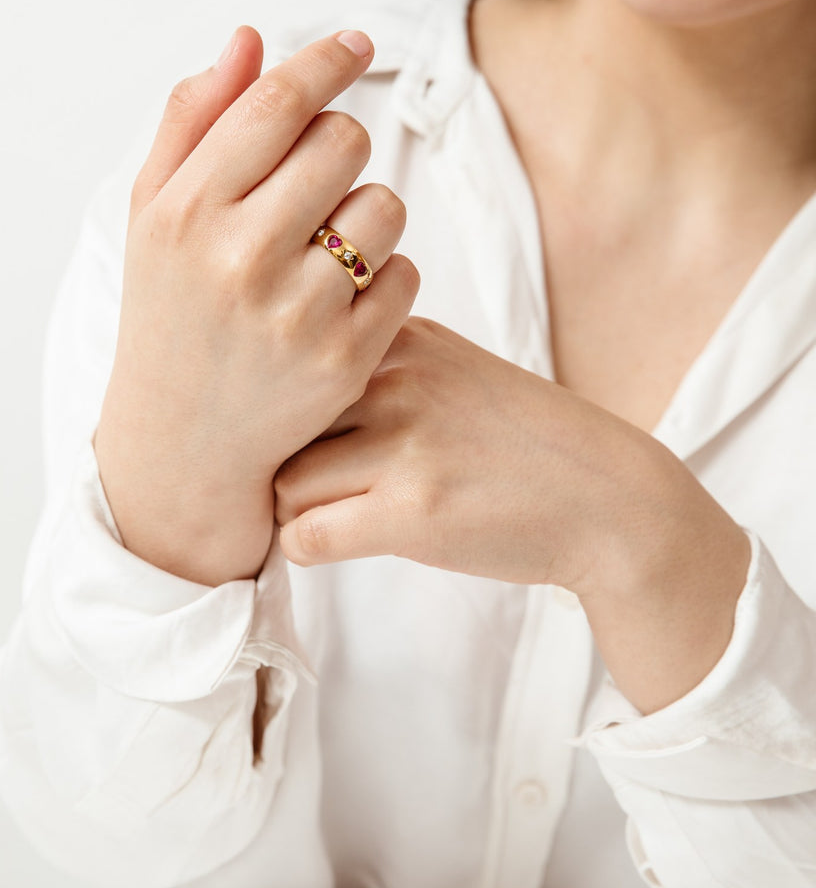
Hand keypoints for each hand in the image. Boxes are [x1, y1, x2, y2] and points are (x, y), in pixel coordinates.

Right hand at [93, 25, 420, 583]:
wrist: (180, 443)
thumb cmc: (170, 312)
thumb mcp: (155, 216)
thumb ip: (194, 122)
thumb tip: (251, 39)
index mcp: (186, 213)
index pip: (277, 105)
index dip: (325, 62)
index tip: (355, 42)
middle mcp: (238, 259)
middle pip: (344, 143)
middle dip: (341, 147)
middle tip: (319, 180)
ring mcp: (296, 314)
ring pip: (386, 207)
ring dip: (370, 214)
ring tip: (330, 246)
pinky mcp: (344, 361)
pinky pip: (407, 275)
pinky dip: (387, 276)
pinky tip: (346, 298)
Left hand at [273, 315, 654, 591]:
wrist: (609, 501)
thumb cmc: (520, 447)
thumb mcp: (451, 373)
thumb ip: (378, 371)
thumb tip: (277, 396)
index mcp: (404, 337)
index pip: (295, 364)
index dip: (286, 412)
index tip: (299, 441)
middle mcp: (400, 379)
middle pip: (281, 423)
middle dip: (284, 463)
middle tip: (309, 491)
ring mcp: (406, 445)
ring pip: (285, 483)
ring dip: (296, 512)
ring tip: (331, 518)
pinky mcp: (411, 512)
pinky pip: (305, 536)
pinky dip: (305, 550)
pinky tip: (335, 546)